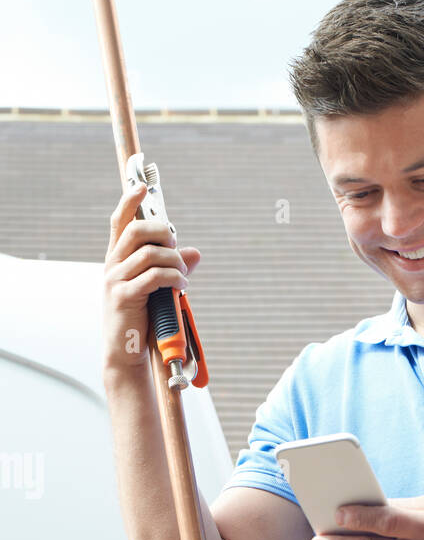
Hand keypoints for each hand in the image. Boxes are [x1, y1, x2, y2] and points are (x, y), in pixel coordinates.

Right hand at [102, 182, 201, 374]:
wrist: (124, 353)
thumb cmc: (140, 320)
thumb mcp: (157, 290)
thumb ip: (173, 268)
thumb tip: (195, 252)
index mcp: (117, 259)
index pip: (120, 221)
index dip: (130, 201)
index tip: (143, 187)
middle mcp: (112, 265)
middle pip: (136, 230)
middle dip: (163, 232)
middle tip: (177, 247)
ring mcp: (116, 281)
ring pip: (149, 253)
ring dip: (174, 260)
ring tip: (183, 275)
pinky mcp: (124, 297)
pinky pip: (154, 277)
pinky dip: (173, 278)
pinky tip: (182, 286)